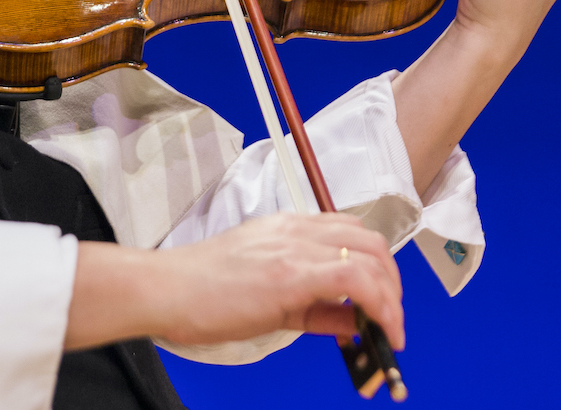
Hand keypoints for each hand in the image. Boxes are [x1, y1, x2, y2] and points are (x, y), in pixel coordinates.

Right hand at [66, 212, 403, 351]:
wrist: (167, 289)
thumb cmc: (204, 291)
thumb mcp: (268, 294)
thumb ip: (314, 304)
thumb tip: (353, 321)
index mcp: (286, 227)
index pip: (350, 229)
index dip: (376, 263)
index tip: (381, 298)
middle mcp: (294, 229)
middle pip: (370, 240)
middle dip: (393, 283)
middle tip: (391, 320)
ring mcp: (293, 248)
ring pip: (369, 255)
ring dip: (392, 297)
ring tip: (389, 332)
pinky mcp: (289, 274)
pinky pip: (354, 278)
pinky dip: (379, 305)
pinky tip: (377, 331)